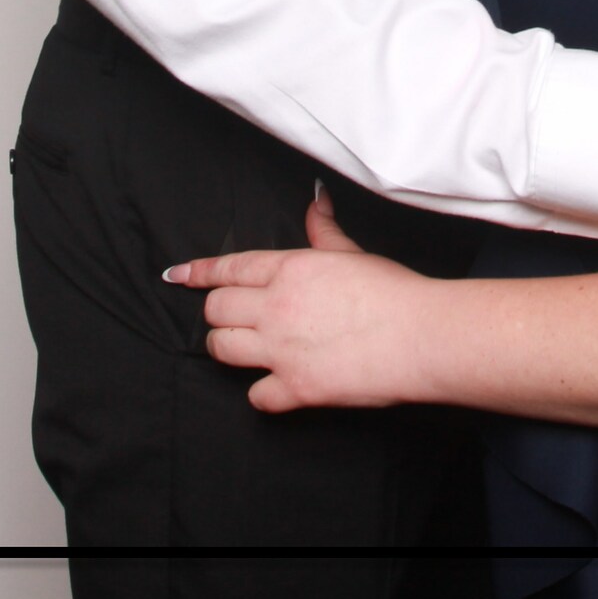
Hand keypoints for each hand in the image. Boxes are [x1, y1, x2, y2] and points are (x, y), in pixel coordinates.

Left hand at [165, 187, 434, 412]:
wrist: (420, 336)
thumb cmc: (394, 292)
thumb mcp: (353, 254)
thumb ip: (324, 231)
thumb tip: (316, 202)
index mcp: (290, 269)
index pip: (229, 268)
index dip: (198, 272)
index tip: (177, 276)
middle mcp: (276, 307)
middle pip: (216, 310)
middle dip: (217, 313)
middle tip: (231, 317)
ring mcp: (281, 350)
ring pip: (222, 349)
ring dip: (227, 348)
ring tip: (244, 348)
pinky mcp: (295, 388)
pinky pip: (255, 396)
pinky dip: (262, 393)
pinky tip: (275, 386)